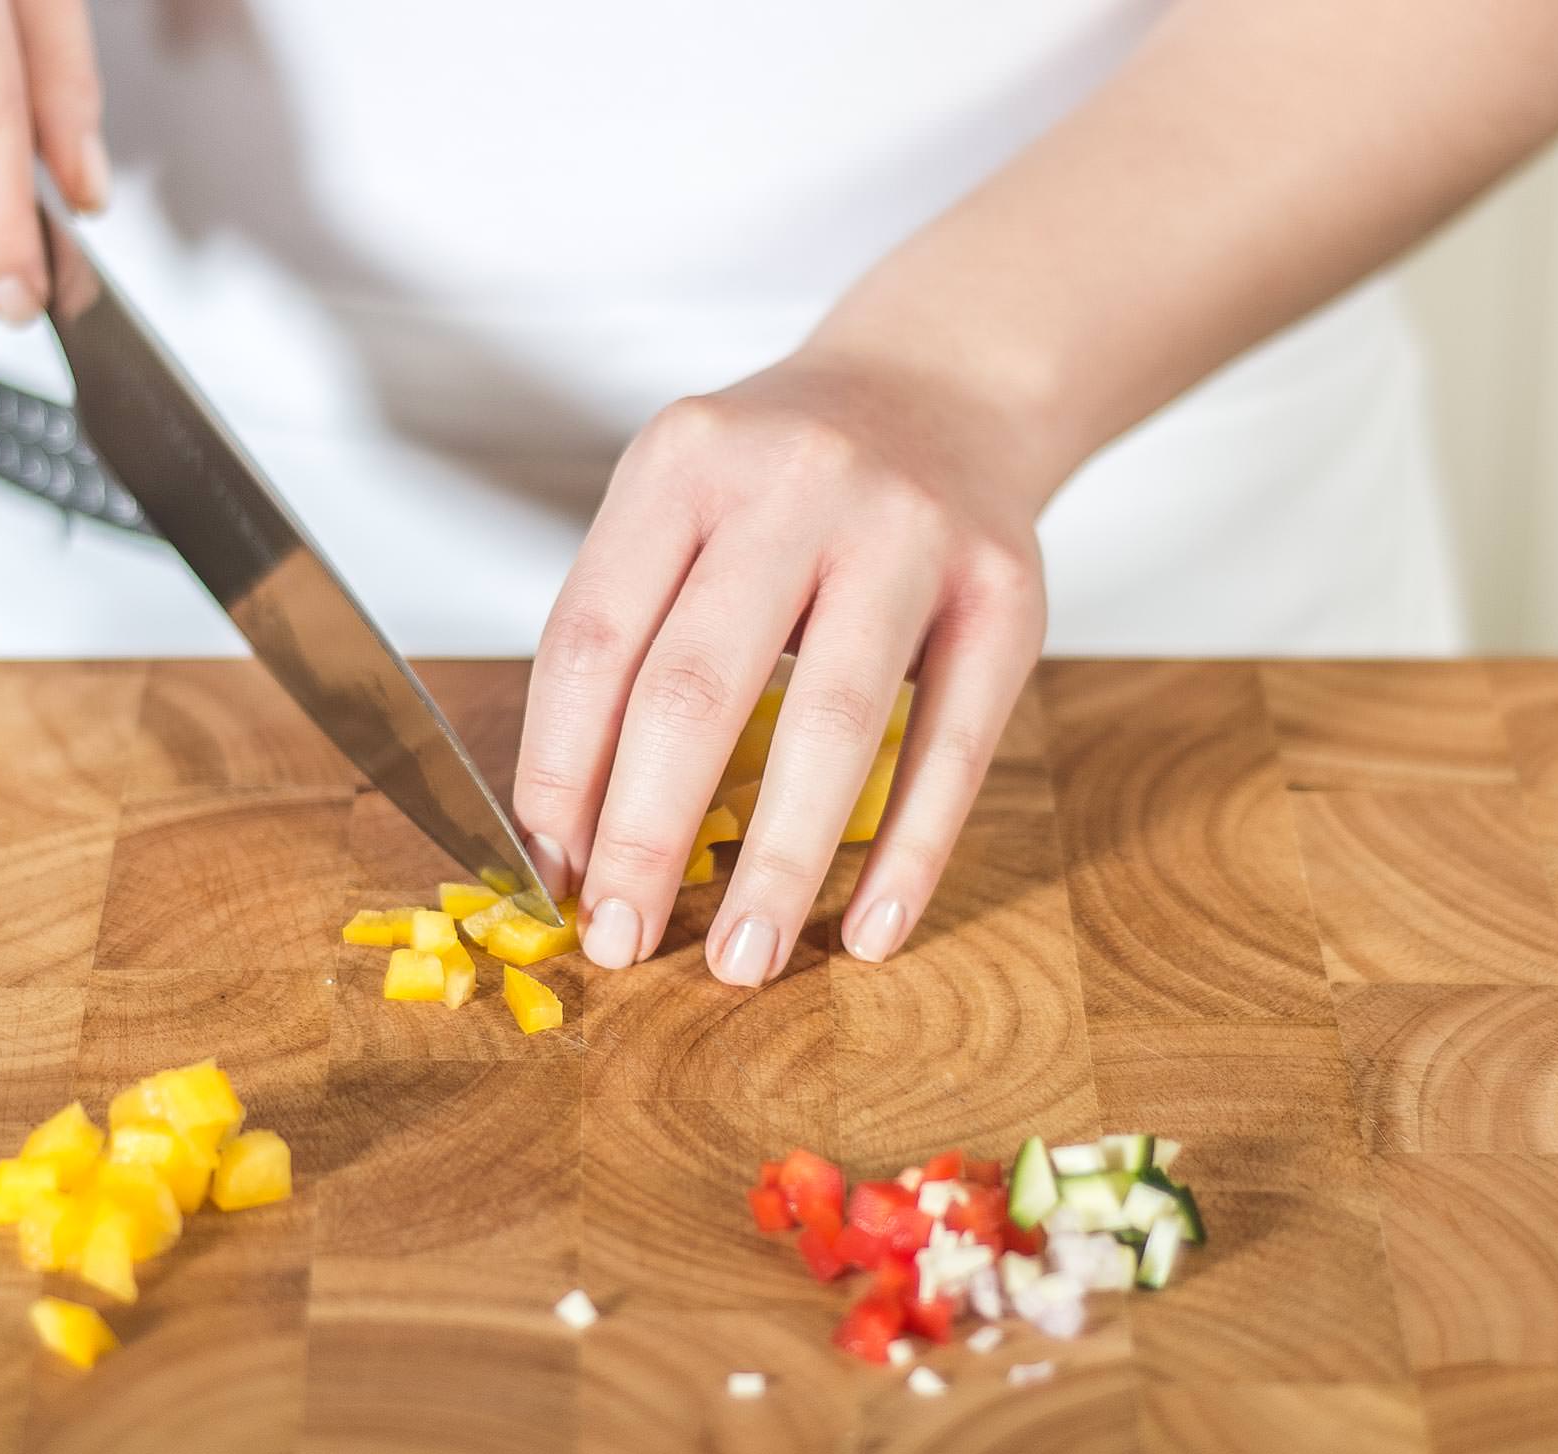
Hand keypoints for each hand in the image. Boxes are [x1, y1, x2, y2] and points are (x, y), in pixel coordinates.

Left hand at [513, 342, 1051, 985]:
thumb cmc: (779, 489)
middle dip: (647, 834)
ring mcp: (910, 532)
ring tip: (743, 958)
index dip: (559, 772)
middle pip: (696, 687)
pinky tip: (873, 927)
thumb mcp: (680, 512)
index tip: (552, 876)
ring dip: (779, 866)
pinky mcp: (1005, 592)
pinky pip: (954, 744)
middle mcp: (794, 484)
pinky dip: (910, 849)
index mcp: (683, 463)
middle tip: (620, 940)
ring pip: (831, 725)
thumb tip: (571, 836)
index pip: (593, 639)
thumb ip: (625, 643)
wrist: (939, 390)